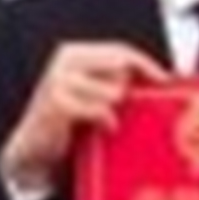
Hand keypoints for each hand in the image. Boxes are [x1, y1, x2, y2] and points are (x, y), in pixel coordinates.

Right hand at [0, 39, 166, 190]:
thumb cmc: (66, 123)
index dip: (145, 63)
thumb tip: (154, 79)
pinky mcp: (59, 102)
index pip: (119, 50)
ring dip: (113, 109)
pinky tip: (100, 127)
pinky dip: (105, 121)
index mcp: (73, 53)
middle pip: (121, 65)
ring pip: (115, 91)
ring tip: (101, 119)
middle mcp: (65, 61)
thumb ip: (113, 81)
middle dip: (127, 88)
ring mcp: (60, 80)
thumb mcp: (90, 94)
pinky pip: (102, 110)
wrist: (34, 150)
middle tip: (121, 106)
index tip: (165, 77)